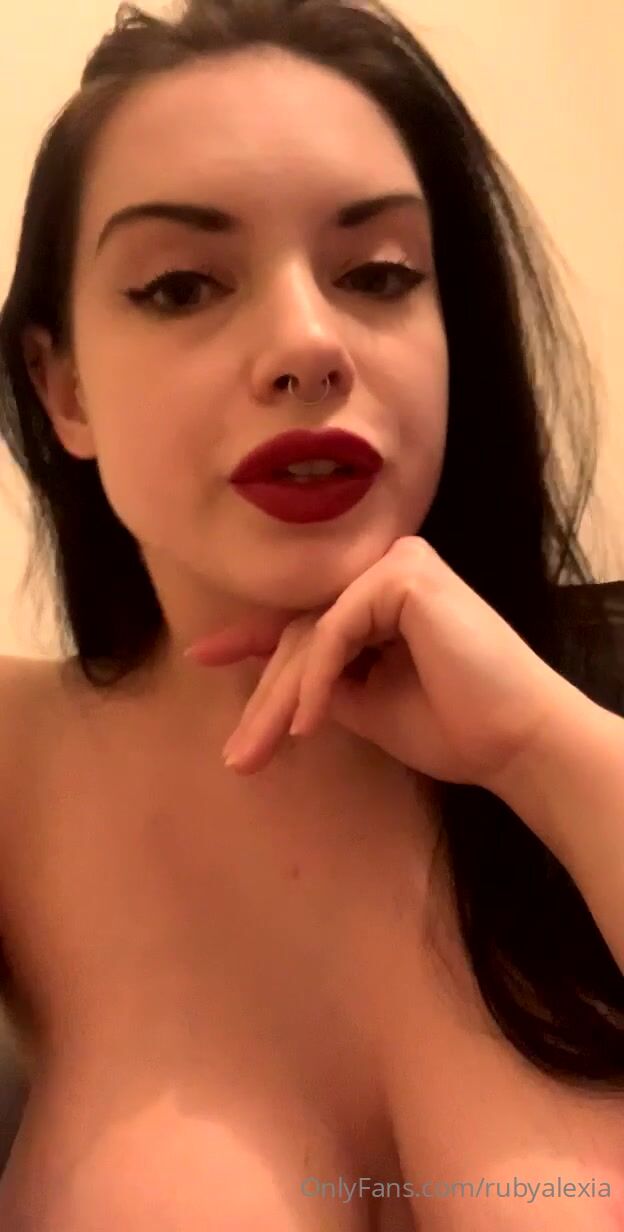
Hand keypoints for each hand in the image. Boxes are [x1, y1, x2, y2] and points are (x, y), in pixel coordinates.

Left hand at [184, 536, 575, 790]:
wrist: (514, 742)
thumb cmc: (454, 727)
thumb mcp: (368, 704)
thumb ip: (327, 681)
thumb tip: (274, 689)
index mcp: (383, 599)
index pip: (307, 618)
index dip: (250, 640)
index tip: (201, 657)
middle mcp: (389, 570)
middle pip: (304, 633)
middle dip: (264, 698)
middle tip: (236, 756)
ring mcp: (397, 566)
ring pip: (312, 635)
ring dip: (282, 699)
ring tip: (255, 754)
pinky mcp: (404, 575)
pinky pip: (335, 631)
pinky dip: (316, 680)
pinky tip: (306, 725)